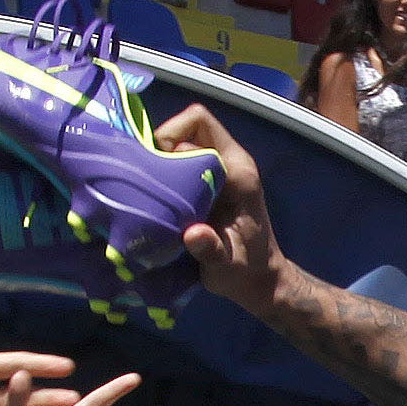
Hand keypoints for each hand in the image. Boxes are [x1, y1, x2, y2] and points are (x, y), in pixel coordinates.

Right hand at [154, 104, 284, 312]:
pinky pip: (179, 163)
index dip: (171, 139)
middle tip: (147, 180)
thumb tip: (193, 234)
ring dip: (159, 162)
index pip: (199, 124)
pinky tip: (154, 198)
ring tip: (148, 190)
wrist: (259, 281)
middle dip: (159, 148)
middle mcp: (227, 162)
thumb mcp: (227, 266)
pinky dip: (163, 174)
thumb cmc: (245, 272)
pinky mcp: (207, 184)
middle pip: (186, 127)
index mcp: (237, 171)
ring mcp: (217, 172)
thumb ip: (210, 248)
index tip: (158, 171)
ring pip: (180, 143)